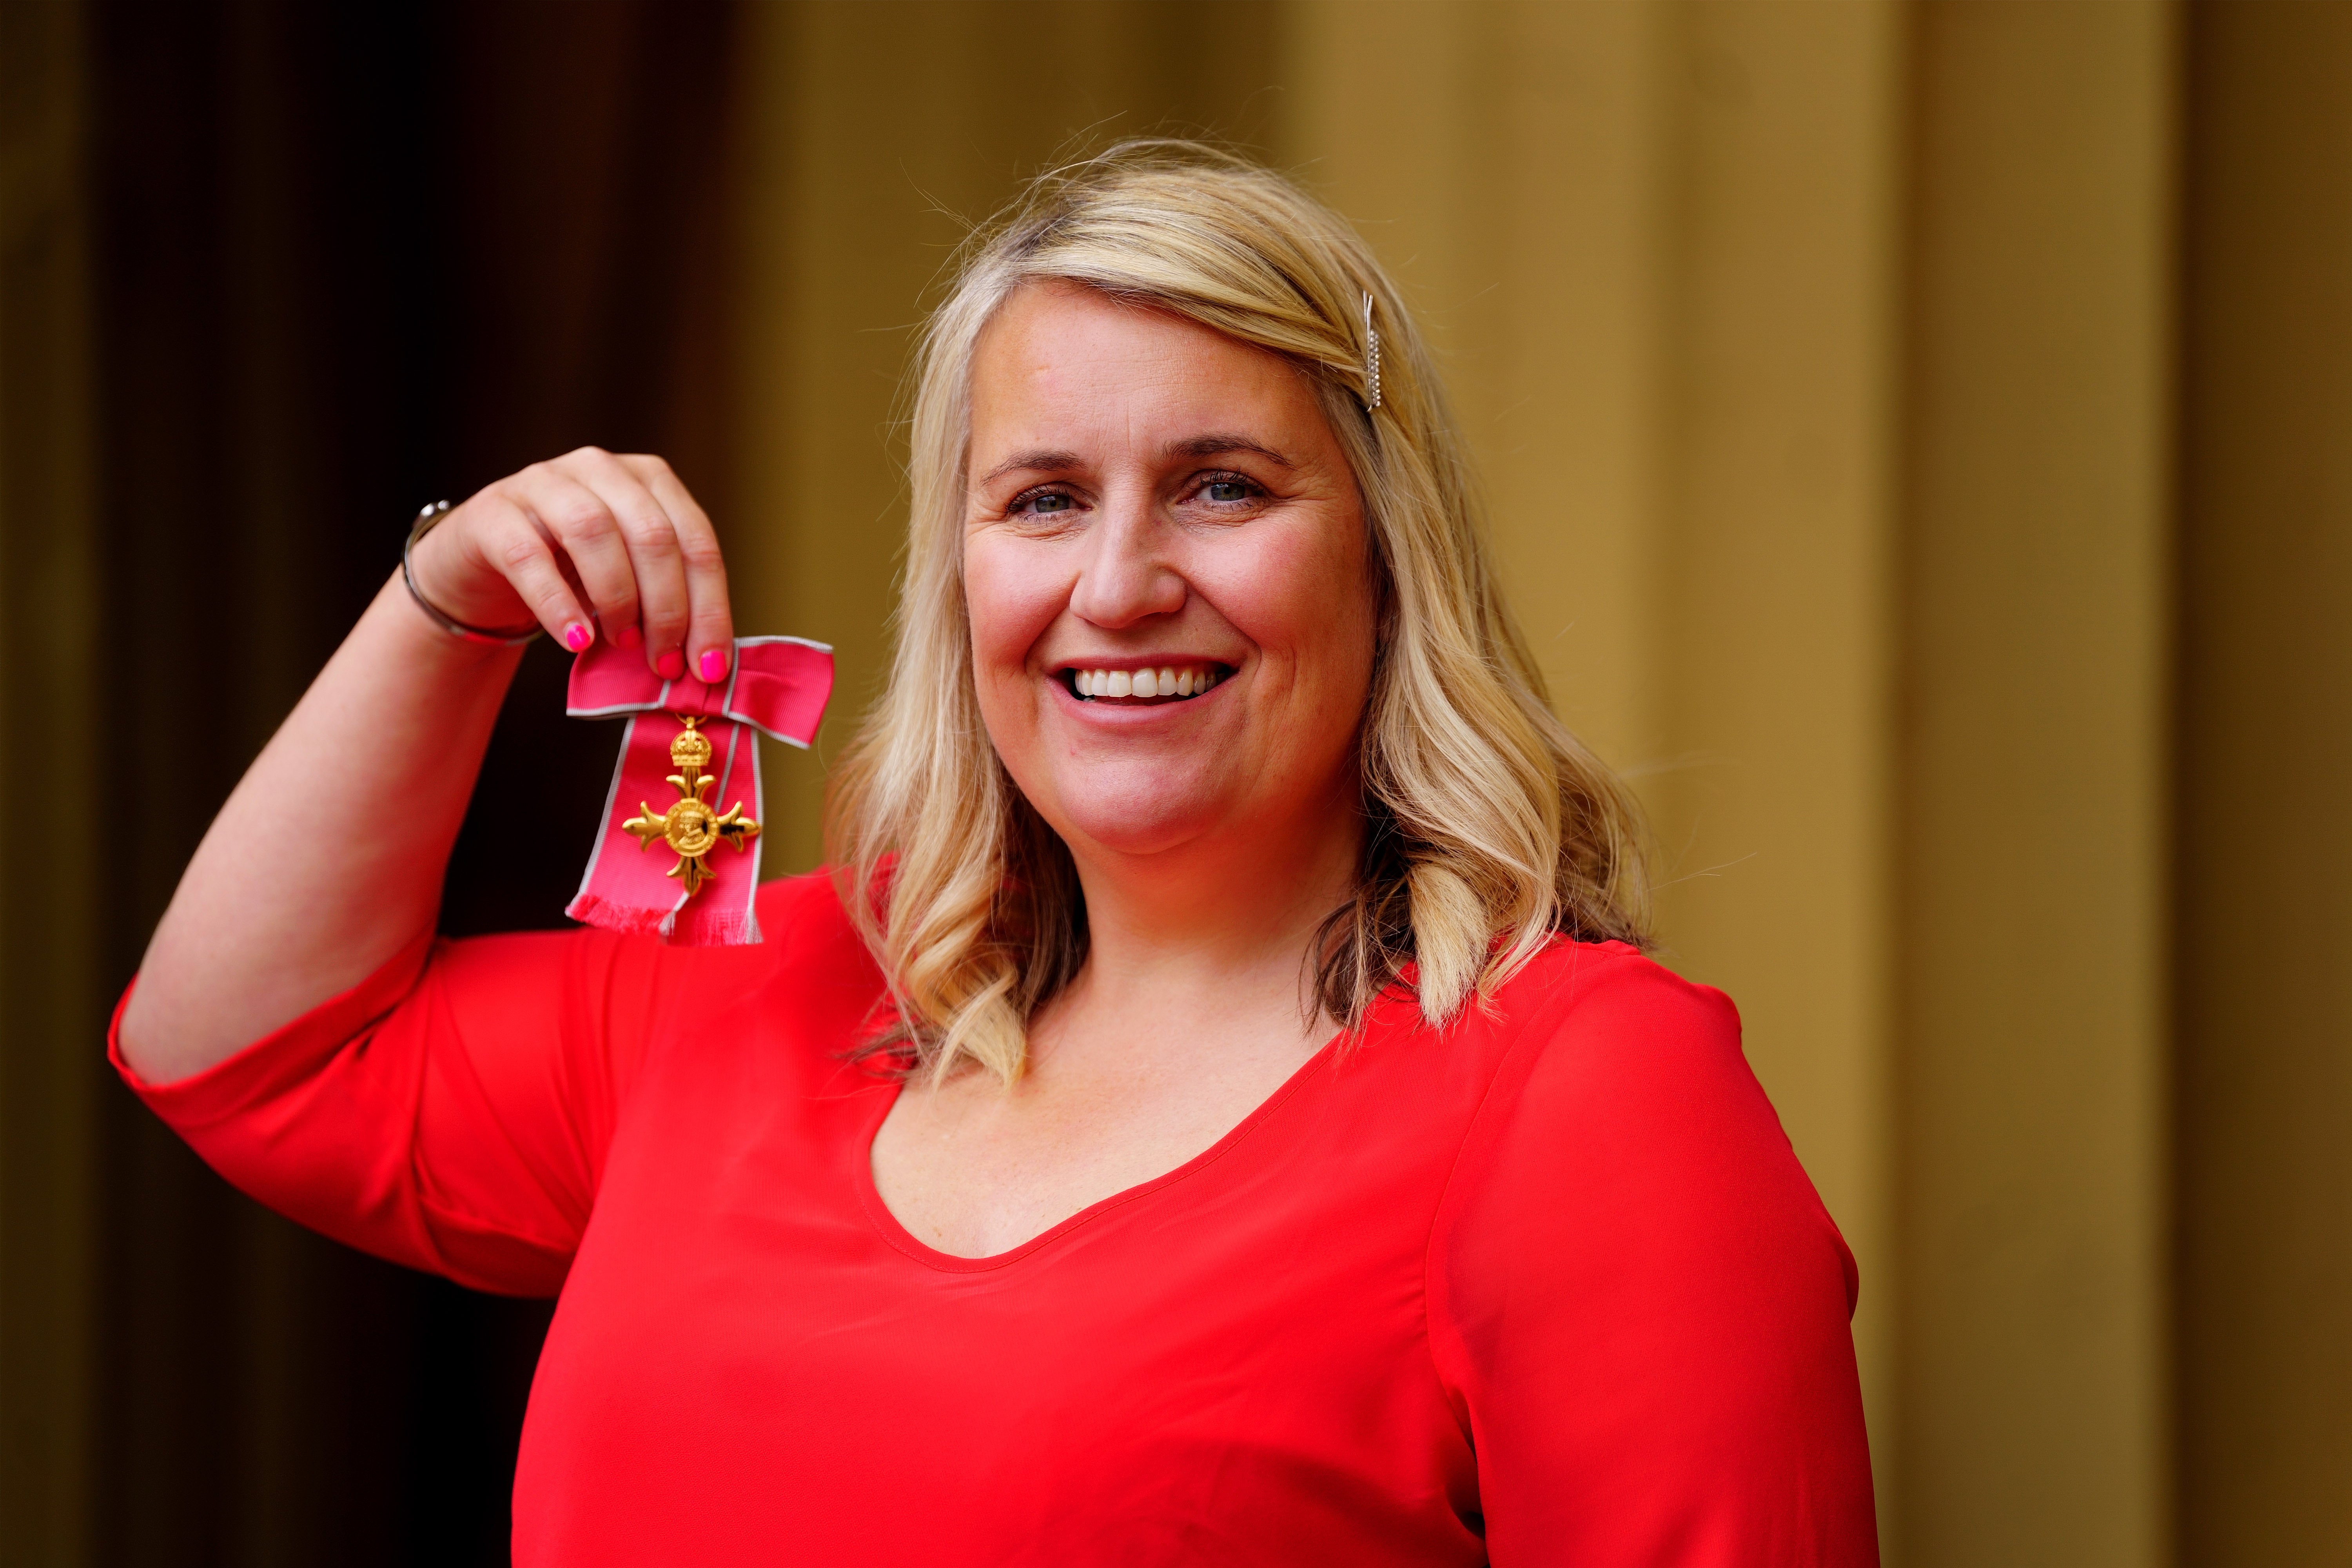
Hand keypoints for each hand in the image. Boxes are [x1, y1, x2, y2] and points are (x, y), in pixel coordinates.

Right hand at [408, 447, 736, 680]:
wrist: (485, 563)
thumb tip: (706, 661)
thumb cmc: (570, 572)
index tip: (711, 666)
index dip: (709, 606)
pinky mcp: (494, 513)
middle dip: (668, 609)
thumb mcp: (629, 578)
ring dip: (618, 599)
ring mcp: (543, 483)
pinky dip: (558, 604)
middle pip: (652, 535)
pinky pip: (529, 556)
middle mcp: (601, 469)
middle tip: (665, 662)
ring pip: (594, 532)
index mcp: (649, 480)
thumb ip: (665, 602)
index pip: (695, 540)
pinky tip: (576, 640)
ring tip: (624, 645)